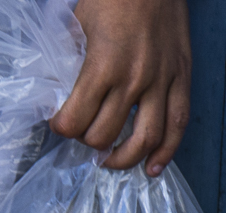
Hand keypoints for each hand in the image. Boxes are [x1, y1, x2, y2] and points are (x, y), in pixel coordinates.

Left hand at [54, 0, 190, 175]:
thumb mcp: (75, 27)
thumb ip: (62, 63)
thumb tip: (48, 92)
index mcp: (103, 67)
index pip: (73, 122)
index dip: (60, 127)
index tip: (58, 120)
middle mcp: (134, 79)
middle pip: (103, 136)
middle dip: (86, 140)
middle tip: (83, 132)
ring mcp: (161, 80)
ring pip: (144, 139)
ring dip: (123, 158)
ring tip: (109, 161)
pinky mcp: (182, 77)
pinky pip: (179, 123)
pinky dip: (166, 151)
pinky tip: (153, 168)